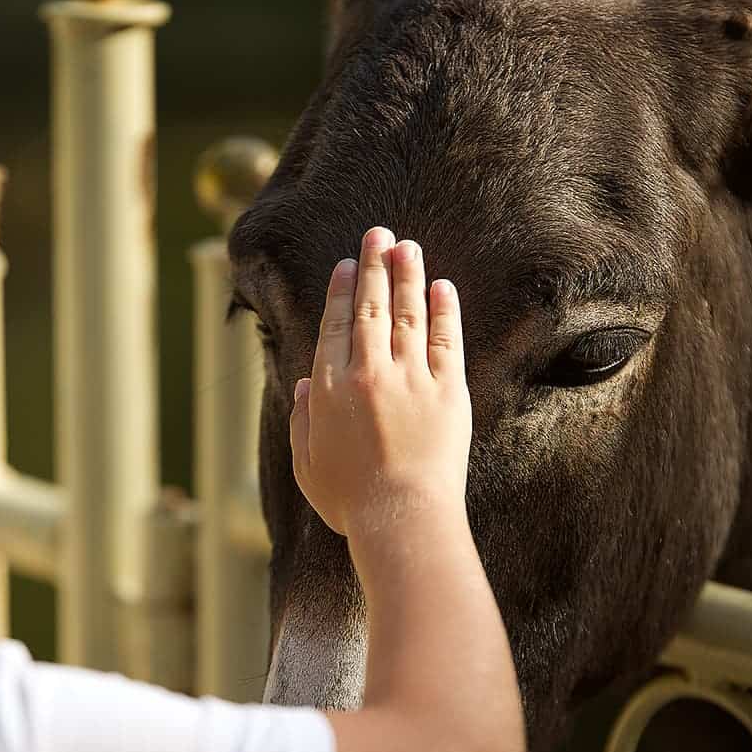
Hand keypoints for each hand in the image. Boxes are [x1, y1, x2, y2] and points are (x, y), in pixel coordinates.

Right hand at [290, 227, 471, 538]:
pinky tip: (442, 286)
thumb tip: (306, 383)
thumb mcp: (308, 466)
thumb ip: (303, 421)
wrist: (403, 518)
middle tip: (378, 233)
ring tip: (407, 245)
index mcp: (330, 389)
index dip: (341, 290)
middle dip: (373, 265)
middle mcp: (368, 374)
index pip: (335, 325)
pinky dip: (444, 310)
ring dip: (407, 275)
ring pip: (407, 313)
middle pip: (370, 306)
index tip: (346, 265)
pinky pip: (446, 339)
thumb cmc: (351, 502)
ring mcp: (410, 379)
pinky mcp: (448, 391)